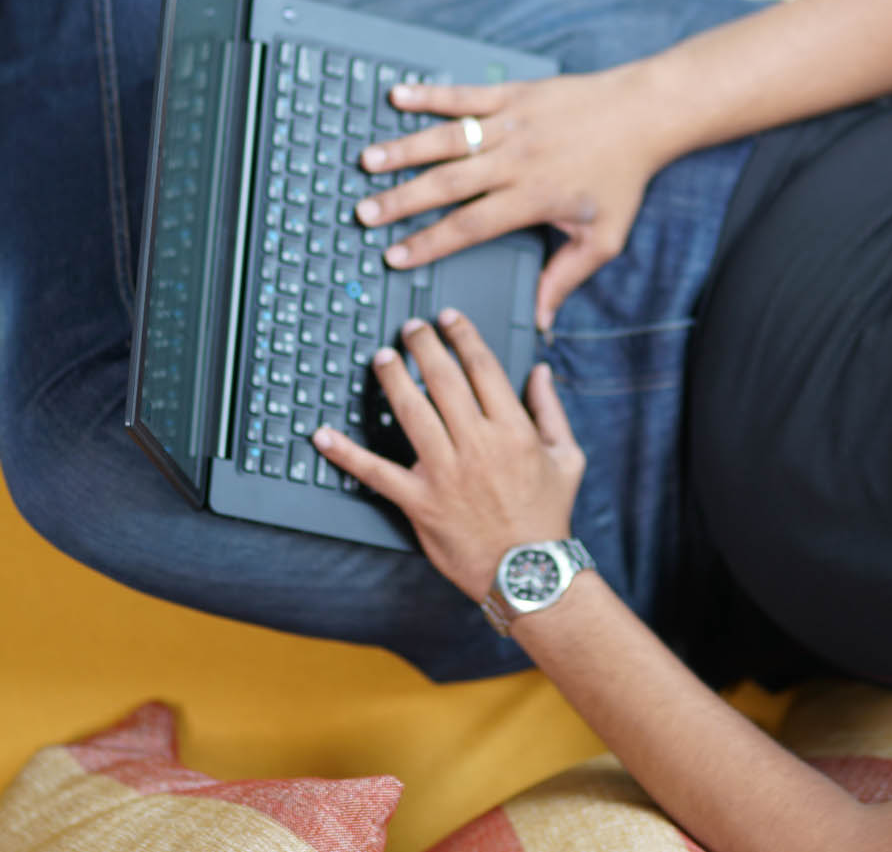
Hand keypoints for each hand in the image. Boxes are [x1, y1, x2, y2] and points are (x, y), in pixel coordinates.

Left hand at [314, 310, 586, 599]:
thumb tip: (540, 371)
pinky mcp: (420, 502)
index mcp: (513, 430)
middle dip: (423, 346)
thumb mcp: (567, 458)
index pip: (482, 368)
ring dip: (393, 380)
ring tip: (381, 359)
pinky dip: (346, 454)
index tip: (448, 319)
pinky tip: (323, 436)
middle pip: (443, 380)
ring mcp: (445, 473)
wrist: (530, 572)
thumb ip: (552, 410)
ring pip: (412, 413)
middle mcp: (478, 445)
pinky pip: (377, 473)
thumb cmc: (549, 515)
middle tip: (410, 329)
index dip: (462, 336)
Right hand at [354, 64, 673, 329]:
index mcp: (532, 197)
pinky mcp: (513, 94)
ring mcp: (511, 124)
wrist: (645, 113)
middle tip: (364, 213)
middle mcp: (515, 160)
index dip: (429, 243)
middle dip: (401, 200)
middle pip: (447, 184)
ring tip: (367, 161)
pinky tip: (397, 95)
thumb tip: (543, 321)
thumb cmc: (624, 176)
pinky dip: (430, 94)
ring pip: (447, 138)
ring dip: (404, 148)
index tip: (395, 257)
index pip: (470, 225)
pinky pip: (464, 94)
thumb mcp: (604, 238)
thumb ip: (567, 278)